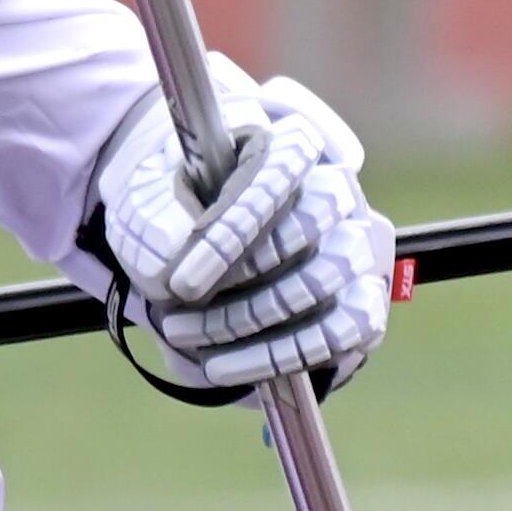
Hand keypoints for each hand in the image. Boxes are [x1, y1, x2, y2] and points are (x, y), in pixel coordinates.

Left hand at [92, 65, 394, 394]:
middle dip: (242, 273)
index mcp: (287, 143)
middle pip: (314, 218)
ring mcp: (355, 243)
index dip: (236, 225)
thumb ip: (158, 216)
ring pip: (328, 277)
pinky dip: (283, 354)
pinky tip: (226, 367)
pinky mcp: (363, 298)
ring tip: (186, 336)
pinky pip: (344, 329)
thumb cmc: (175, 211)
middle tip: (180, 309)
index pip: (284, 165)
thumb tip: (172, 257)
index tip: (182, 280)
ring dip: (254, 319)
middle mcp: (334, 188)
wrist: (192, 246)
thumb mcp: (148, 201)